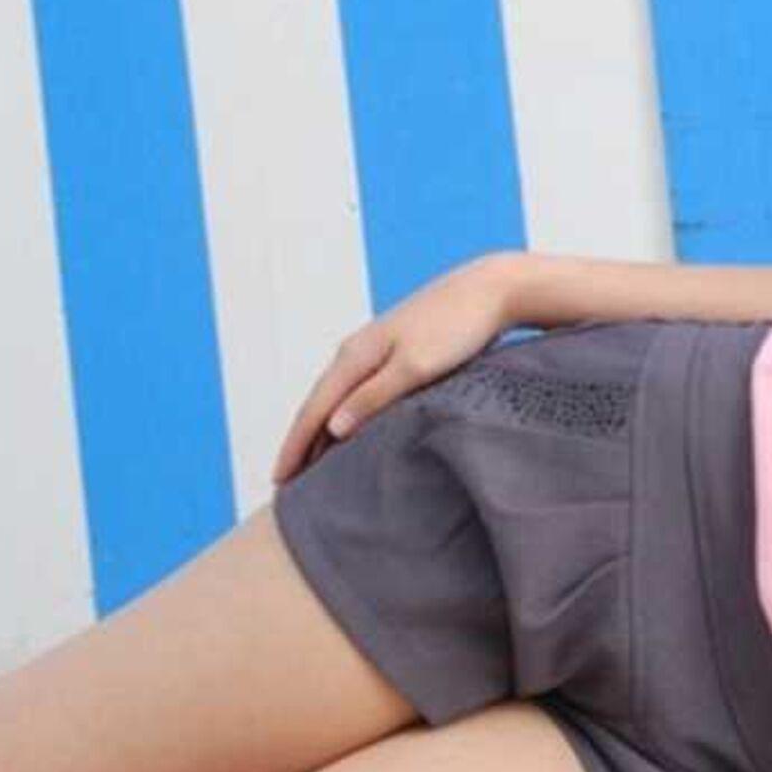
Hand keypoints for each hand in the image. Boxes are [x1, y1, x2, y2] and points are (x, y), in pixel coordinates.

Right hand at [270, 254, 522, 485]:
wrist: (493, 288)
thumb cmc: (458, 326)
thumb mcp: (416, 366)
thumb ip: (373, 396)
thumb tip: (331, 426)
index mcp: (356, 355)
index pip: (314, 409)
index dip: (295, 446)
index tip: (278, 481)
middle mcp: (358, 350)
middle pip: (319, 403)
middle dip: (300, 442)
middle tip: (284, 482)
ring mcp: (377, 348)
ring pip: (338, 395)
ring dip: (321, 429)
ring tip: (311, 463)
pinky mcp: (398, 349)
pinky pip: (359, 389)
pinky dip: (346, 413)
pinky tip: (352, 427)